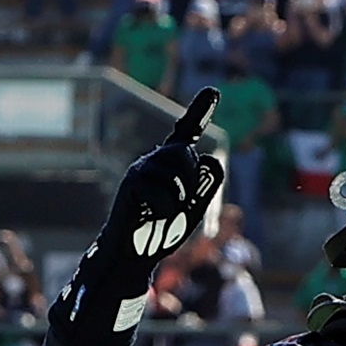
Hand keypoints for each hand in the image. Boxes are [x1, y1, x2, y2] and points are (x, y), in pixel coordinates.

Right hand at [60, 87, 224, 341]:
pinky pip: (164, 192)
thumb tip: (212, 160)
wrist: (133, 254)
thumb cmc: (161, 230)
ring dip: (179, 199)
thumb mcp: (193, 207)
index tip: (214, 91)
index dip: (200, 111)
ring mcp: (141, 170)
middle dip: (191, 181)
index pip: (186, 132)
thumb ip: (206, 184)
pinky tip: (151, 216)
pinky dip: (165, 210)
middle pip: (186, 153)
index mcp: (171, 165)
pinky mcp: (132, 184)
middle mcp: (155, 161)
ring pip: (178, 171)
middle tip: (182, 204)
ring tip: (164, 213)